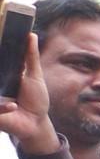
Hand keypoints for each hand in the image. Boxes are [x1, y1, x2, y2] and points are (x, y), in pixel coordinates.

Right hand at [0, 35, 57, 154]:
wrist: (36, 124)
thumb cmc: (35, 100)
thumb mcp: (34, 77)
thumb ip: (31, 57)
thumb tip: (31, 35)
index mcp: (0, 74)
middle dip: (0, 77)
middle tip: (14, 80)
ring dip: (0, 97)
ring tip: (14, 100)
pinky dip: (3, 107)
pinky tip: (13, 106)